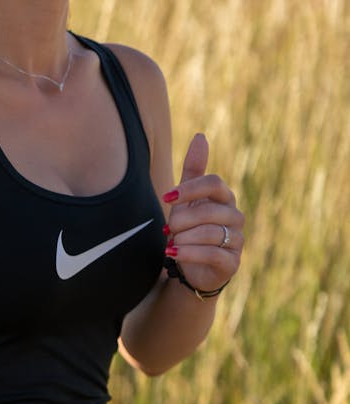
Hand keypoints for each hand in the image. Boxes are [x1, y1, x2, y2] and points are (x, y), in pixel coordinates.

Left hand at [163, 133, 243, 294]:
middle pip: (208, 210)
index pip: (213, 183)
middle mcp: (235, 217)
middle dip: (182, 219)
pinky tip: (173, 253)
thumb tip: (200, 135)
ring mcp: (237, 240)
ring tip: (171, 243)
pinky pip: (212, 254)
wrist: (190, 267)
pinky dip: (188, 253)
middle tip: (168, 228)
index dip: (189, 188)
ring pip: (210, 233)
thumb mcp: (186, 198)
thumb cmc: (189, 227)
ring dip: (183, 238)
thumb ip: (193, 169)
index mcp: (225, 197)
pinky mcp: (232, 263)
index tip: (166, 196)